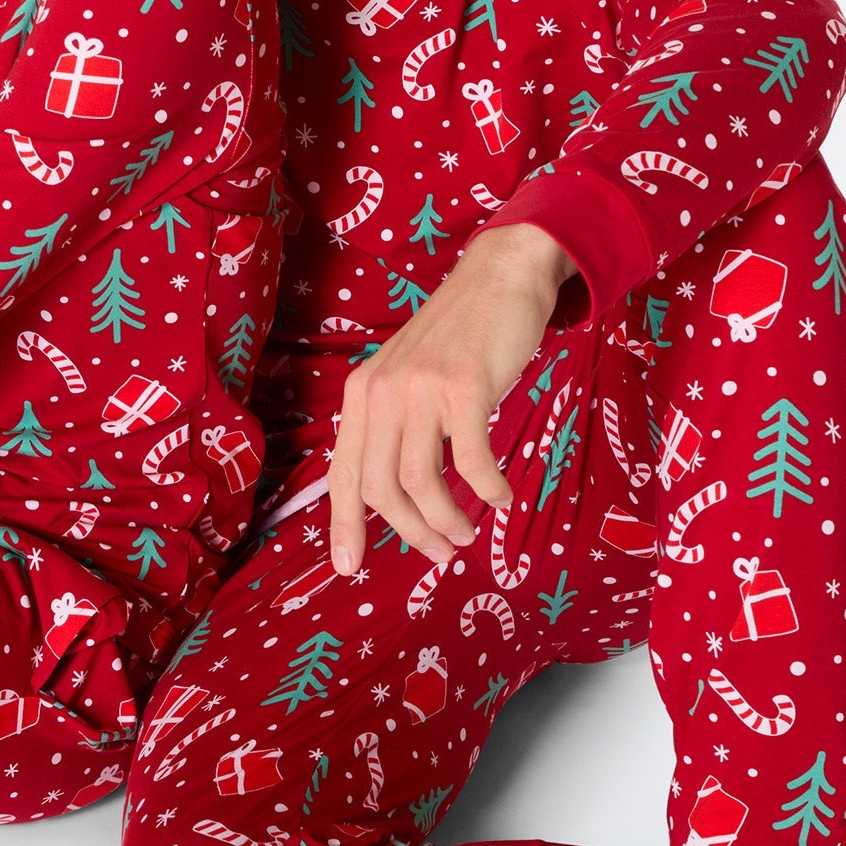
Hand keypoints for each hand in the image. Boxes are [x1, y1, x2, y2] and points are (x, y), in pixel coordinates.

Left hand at [327, 223, 576, 573]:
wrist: (498, 278)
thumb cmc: (459, 339)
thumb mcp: (410, 379)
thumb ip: (396, 426)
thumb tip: (397, 496)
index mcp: (362, 394)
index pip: (344, 473)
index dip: (343, 524)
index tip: (349, 566)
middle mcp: (381, 391)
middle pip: (380, 487)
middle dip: (409, 532)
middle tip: (439, 552)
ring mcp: (420, 387)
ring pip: (420, 480)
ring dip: (446, 519)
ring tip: (467, 532)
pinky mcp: (464, 386)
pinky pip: (471, 459)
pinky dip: (487, 488)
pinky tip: (501, 497)